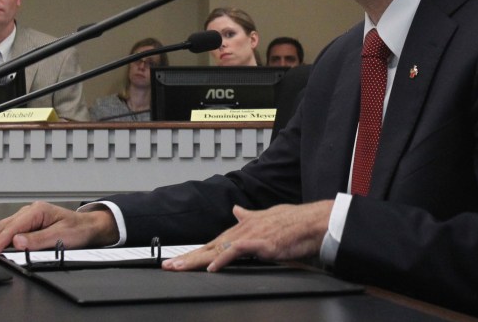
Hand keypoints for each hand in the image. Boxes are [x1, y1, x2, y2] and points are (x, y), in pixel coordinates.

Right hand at [0, 201, 117, 258]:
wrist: (89, 227)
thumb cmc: (78, 229)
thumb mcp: (61, 235)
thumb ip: (38, 239)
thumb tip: (17, 242)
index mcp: (37, 211)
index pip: (12, 228)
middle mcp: (30, 211)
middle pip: (3, 226)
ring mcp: (28, 216)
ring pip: (2, 227)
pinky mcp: (27, 223)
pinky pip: (8, 229)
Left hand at [162, 200, 333, 271]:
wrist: (310, 222)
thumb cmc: (291, 221)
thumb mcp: (265, 216)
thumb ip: (248, 215)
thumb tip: (236, 209)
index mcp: (241, 228)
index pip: (213, 243)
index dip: (194, 252)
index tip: (177, 260)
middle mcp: (241, 231)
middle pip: (209, 247)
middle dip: (187, 258)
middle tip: (167, 266)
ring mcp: (249, 237)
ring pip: (217, 249)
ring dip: (197, 260)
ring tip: (179, 268)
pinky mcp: (260, 244)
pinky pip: (237, 251)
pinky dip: (223, 259)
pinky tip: (212, 267)